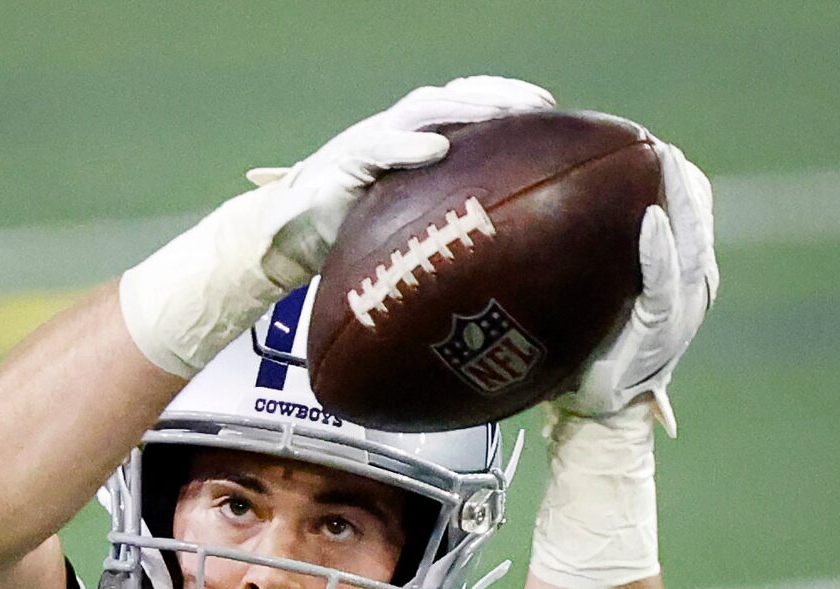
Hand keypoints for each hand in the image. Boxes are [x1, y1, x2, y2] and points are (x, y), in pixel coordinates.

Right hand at [248, 76, 555, 280]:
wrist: (292, 238)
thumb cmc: (355, 236)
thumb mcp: (408, 224)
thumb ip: (445, 217)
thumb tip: (500, 243)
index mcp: (416, 141)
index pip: (466, 104)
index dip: (506, 99)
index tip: (548, 109)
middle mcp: (397, 130)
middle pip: (454, 96)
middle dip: (496, 95)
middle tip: (537, 106)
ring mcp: (371, 140)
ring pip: (421, 109)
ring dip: (463, 109)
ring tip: (499, 114)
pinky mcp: (345, 161)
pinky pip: (378, 146)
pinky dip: (407, 145)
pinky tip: (436, 148)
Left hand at [559, 139, 717, 434]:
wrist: (590, 420)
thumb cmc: (580, 358)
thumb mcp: (583, 301)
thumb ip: (579, 260)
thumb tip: (531, 208)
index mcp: (676, 278)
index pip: (688, 216)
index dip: (677, 180)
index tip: (652, 148)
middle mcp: (689, 290)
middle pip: (697, 221)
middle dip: (680, 180)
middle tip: (656, 144)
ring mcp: (681, 313)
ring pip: (692, 245)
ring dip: (681, 201)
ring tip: (663, 162)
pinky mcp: (662, 334)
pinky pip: (665, 285)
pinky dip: (660, 252)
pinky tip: (650, 221)